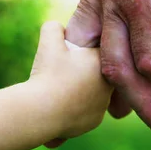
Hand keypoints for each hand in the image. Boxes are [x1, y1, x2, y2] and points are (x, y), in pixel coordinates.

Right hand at [30, 21, 112, 139]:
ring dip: (81, 89)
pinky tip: (61, 103)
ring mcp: (102, 105)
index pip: (101, 50)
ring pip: (93, 92)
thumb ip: (54, 28)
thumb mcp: (48, 42)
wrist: (41, 112)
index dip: (86, 50)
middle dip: (85, 69)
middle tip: (65, 69)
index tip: (72, 53)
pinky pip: (85, 110)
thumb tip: (57, 27)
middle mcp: (109, 85)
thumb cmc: (47, 74)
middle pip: (98, 72)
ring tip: (61, 87)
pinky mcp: (93, 122)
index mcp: (103, 63)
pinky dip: (75, 107)